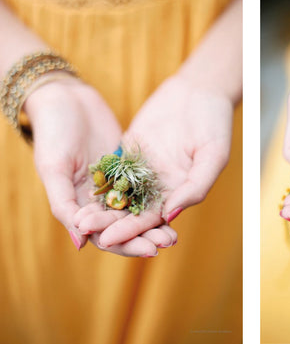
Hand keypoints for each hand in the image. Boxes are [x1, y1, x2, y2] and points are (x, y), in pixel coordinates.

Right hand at [27, 77, 165, 255]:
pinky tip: (174, 203)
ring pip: (136, 208)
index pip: (103, 234)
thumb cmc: (53, 133)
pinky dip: (156, 197)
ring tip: (174, 231)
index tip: (149, 250)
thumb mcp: (54, 169)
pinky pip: (144, 186)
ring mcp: (113, 182)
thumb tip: (81, 243)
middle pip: (123, 225)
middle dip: (145, 236)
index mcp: (76, 205)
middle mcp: (95, 198)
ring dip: (154, 221)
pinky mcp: (127, 167)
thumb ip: (64, 205)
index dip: (126, 244)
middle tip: (169, 241)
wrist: (65, 99)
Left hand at [75, 75, 231, 254]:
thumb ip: (195, 187)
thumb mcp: (213, 156)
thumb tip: (168, 215)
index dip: (131, 231)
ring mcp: (142, 169)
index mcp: (180, 192)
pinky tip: (76, 188)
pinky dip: (95, 180)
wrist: (200, 90)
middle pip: (130, 211)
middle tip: (84, 228)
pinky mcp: (128, 152)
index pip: (153, 219)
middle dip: (108, 221)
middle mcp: (159, 186)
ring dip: (98, 206)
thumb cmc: (215, 123)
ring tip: (78, 216)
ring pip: (116, 193)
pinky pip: (109, 169)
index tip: (110, 240)